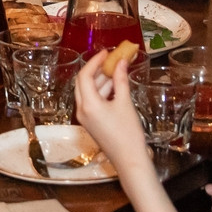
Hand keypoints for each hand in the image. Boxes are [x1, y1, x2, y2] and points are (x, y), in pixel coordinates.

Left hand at [72, 50, 155, 183]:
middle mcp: (81, 110)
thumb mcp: (125, 103)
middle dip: (96, 70)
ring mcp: (85, 117)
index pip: (85, 75)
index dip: (94, 61)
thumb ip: (121, 80)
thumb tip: (121, 62)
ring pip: (88, 92)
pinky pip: (92, 102)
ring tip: (116, 71)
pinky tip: (115, 86)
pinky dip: (101, 92)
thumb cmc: (128, 133)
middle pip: (83, 83)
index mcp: (88, 104)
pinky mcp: (91, 122)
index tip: (106, 52)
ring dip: (100, 81)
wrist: (129, 159)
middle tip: (110, 60)